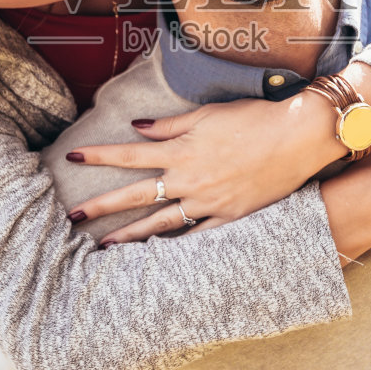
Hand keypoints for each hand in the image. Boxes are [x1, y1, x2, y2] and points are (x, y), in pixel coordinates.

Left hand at [65, 94, 345, 243]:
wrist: (298, 137)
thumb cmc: (255, 118)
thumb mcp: (208, 113)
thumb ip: (171, 125)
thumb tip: (139, 127)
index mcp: (182, 150)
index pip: (129, 154)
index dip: (99, 155)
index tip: (72, 157)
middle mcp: (190, 180)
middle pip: (135, 195)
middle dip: (101, 206)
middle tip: (72, 217)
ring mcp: (209, 203)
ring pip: (160, 223)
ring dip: (130, 236)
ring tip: (105, 247)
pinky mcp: (230, 218)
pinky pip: (196, 236)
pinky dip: (174, 245)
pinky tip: (155, 255)